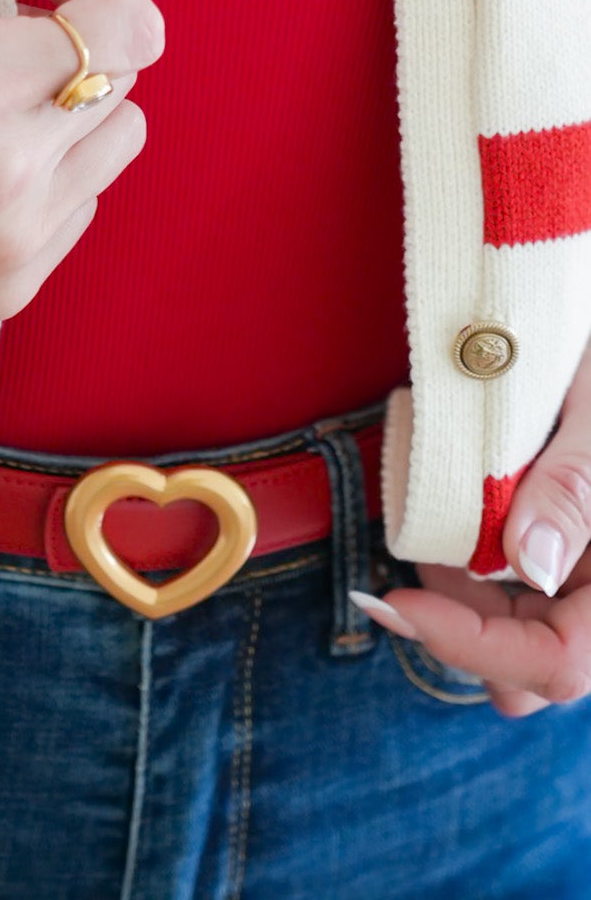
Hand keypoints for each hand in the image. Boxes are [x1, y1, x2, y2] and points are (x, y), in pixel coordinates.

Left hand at [353, 332, 590, 714]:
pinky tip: (456, 515)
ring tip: (435, 516)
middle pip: (534, 667)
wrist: (585, 297)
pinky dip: (475, 572)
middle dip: (465, 626)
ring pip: (522, 636)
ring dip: (466, 599)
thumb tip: (529, 563)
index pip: (560, 662)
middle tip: (414, 549)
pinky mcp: (573, 553)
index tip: (394, 601)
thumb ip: (574, 485)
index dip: (472, 646)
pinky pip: (521, 597)